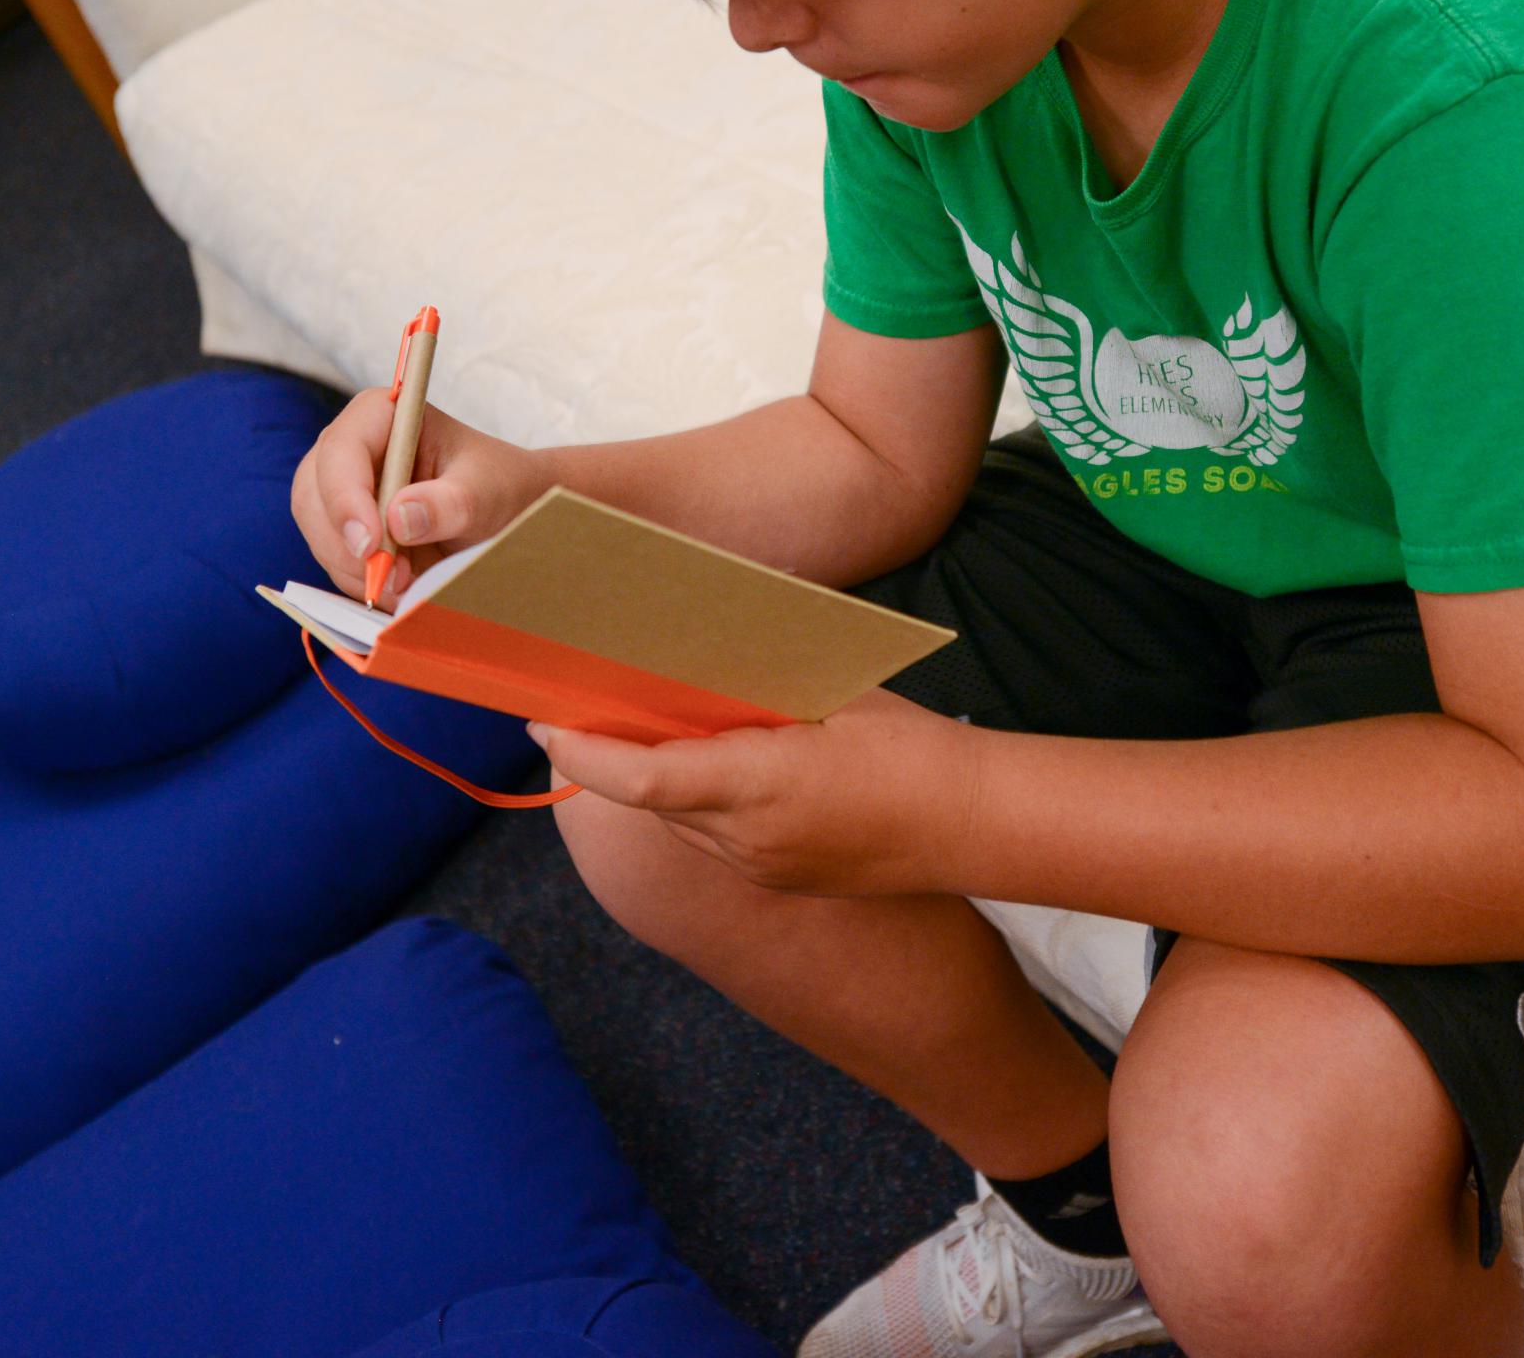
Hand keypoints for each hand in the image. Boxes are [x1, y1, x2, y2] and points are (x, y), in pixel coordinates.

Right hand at [291, 391, 551, 610]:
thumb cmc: (499, 484)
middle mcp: (351, 447)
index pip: (342, 451)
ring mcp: (341, 488)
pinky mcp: (343, 526)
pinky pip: (333, 559)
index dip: (346, 499)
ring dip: (357, 570)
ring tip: (410, 583)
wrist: (508, 508)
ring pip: (319, 534)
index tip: (370, 545)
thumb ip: (449, 504)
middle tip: (394, 577)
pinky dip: (362, 581)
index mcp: (382, 415)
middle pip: (315, 496)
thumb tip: (398, 517)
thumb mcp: (487, 492)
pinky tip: (401, 586)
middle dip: (348, 545)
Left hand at [528, 689, 983, 896]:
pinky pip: (716, 840)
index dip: (589, 754)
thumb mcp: (838, 695)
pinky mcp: (781, 882)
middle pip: (654, 799)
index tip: (548, 722)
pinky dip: (701, 802)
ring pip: (682, 823)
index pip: (648, 777)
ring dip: (660, 781)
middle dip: (615, 759)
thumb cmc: (913, 746)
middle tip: (587, 707)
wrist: (975, 823)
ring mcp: (764, 869)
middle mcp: (749, 840)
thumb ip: (768, 683)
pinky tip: (717, 766)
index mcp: (762, 786)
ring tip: (648, 730)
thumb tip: (712, 642)